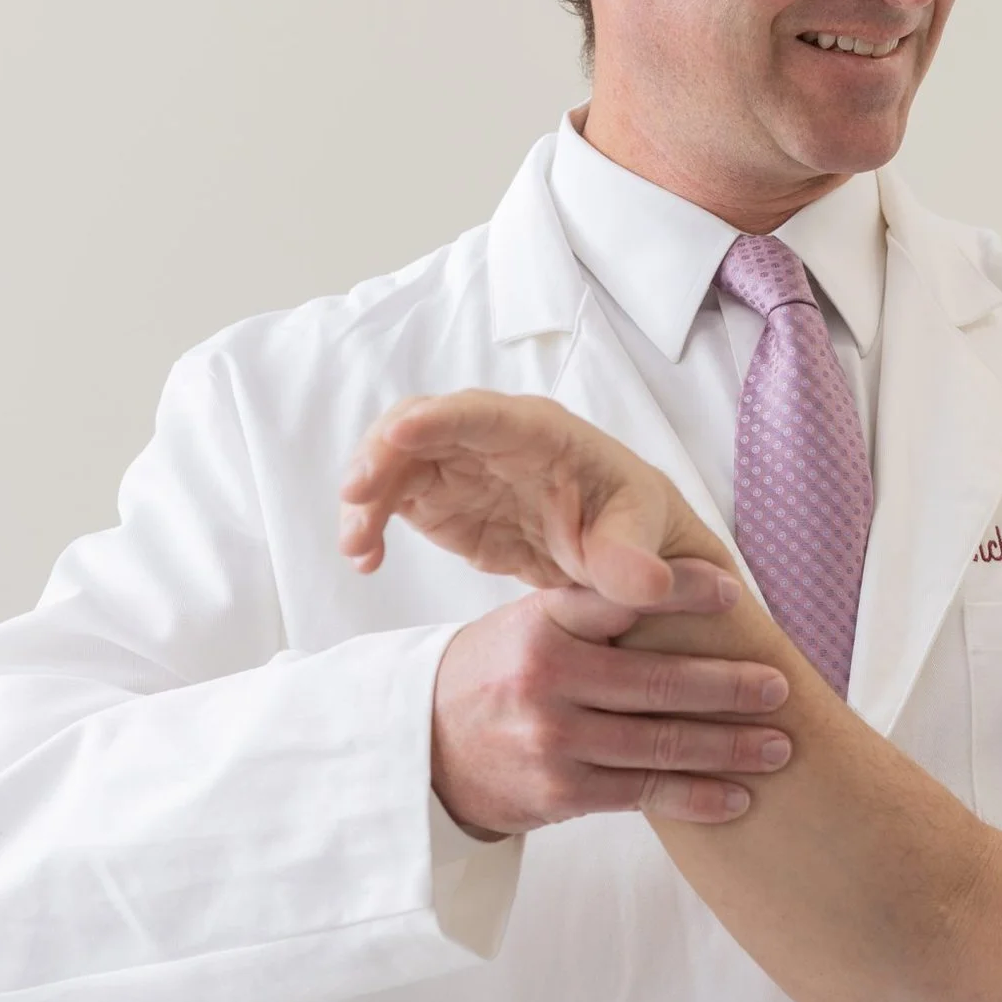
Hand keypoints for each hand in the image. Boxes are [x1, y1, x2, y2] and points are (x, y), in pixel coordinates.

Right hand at [339, 391, 737, 604]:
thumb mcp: (640, 543)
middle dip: (383, 451)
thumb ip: (632, 561)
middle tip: (356, 494)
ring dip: (366, 494)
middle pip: (422, 424)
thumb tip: (646, 586)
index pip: (485, 414)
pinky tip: (365, 560)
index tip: (402, 431)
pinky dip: (369, 523)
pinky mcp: (439, 497)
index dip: (443, 418)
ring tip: (356, 545)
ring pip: (394, 458)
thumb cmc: (634, 527)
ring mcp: (459, 464)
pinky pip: (390, 496)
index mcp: (541, 433)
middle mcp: (490, 437)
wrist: (618, 550)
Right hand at [426, 560, 791, 834]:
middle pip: (657, 681)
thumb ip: (595, 611)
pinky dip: (698, 796)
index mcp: (542, 622)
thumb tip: (692, 586)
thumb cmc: (498, 675)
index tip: (733, 592)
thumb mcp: (527, 624)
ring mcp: (552, 739)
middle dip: (729, 687)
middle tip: (780, 686)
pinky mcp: (560, 793)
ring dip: (731, 747)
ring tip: (780, 746)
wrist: (425, 752)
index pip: (623, 599)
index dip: (683, 593)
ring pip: (660, 742)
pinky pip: (644, 794)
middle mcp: (545, 678)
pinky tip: (740, 796)